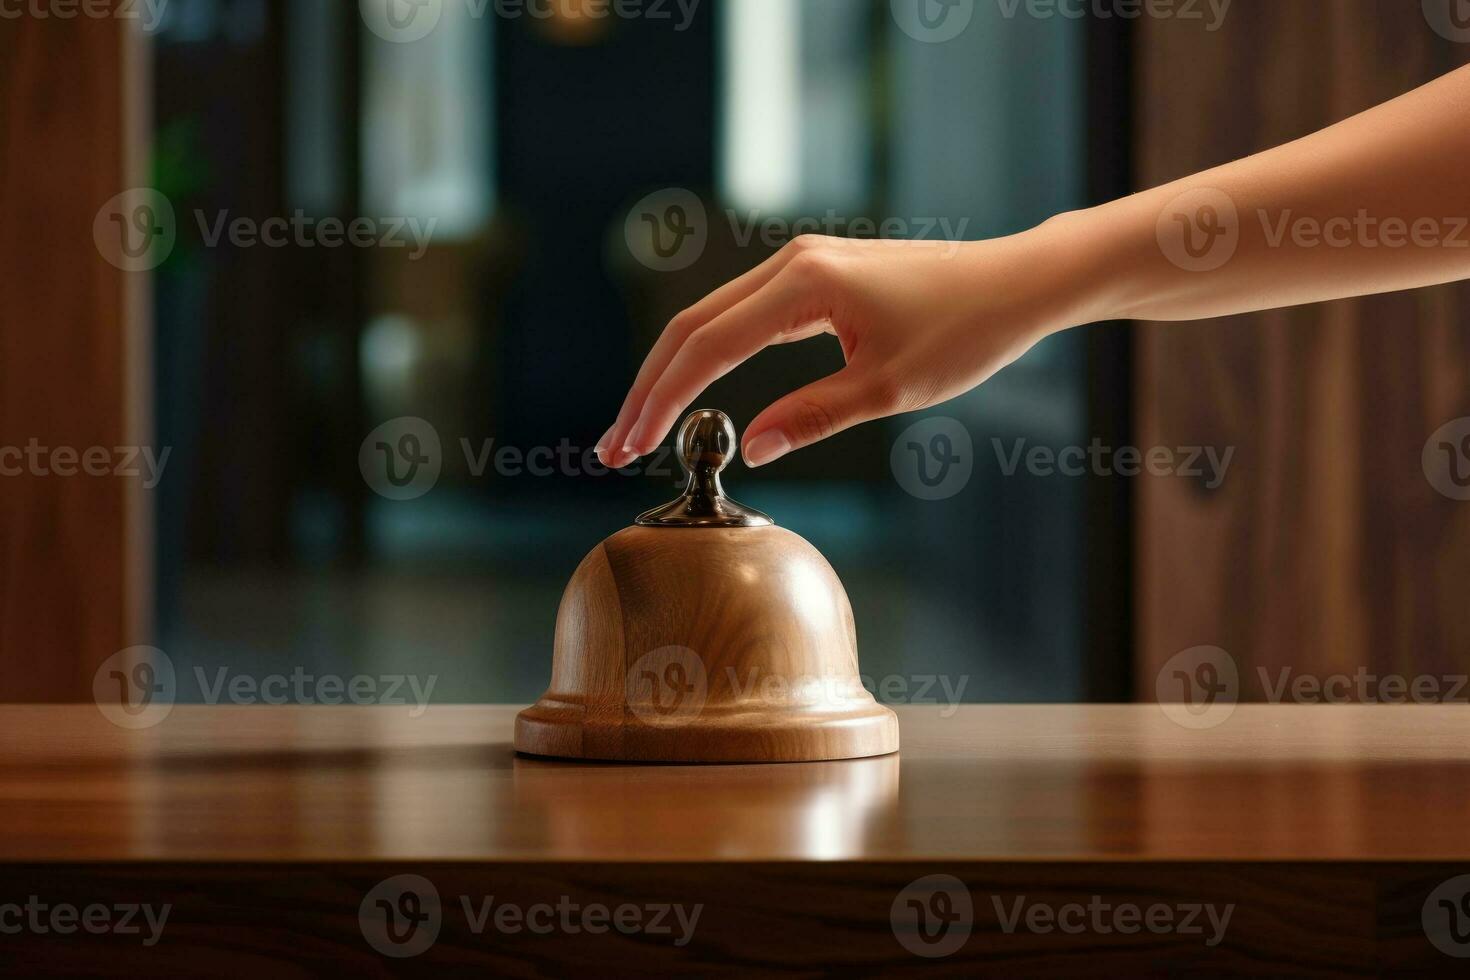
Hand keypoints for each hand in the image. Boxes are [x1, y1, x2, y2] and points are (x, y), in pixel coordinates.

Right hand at [595, 224, 1100, 468]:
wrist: (1016, 283)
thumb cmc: (966, 330)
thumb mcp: (889, 387)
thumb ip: (811, 416)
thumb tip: (749, 447)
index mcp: (804, 285)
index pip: (707, 347)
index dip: (661, 400)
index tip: (628, 445)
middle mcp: (792, 264)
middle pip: (692, 326)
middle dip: (649, 389)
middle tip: (613, 445)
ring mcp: (801, 265)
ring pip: (712, 319)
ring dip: (673, 373)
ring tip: (641, 425)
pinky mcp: (815, 277)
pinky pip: (744, 317)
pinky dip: (711, 356)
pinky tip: (695, 390)